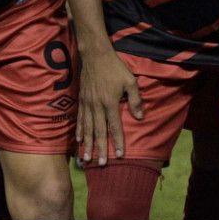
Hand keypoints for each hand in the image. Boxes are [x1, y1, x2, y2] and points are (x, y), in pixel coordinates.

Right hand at [75, 46, 141, 166]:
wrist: (95, 55)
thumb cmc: (115, 68)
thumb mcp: (130, 81)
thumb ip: (135, 100)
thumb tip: (140, 118)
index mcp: (110, 102)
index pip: (114, 126)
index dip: (117, 142)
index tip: (119, 155)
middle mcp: (97, 106)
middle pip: (99, 132)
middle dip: (100, 149)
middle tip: (100, 164)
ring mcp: (87, 104)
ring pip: (87, 128)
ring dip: (87, 145)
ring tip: (86, 159)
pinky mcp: (81, 100)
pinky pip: (80, 119)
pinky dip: (79, 131)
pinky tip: (79, 141)